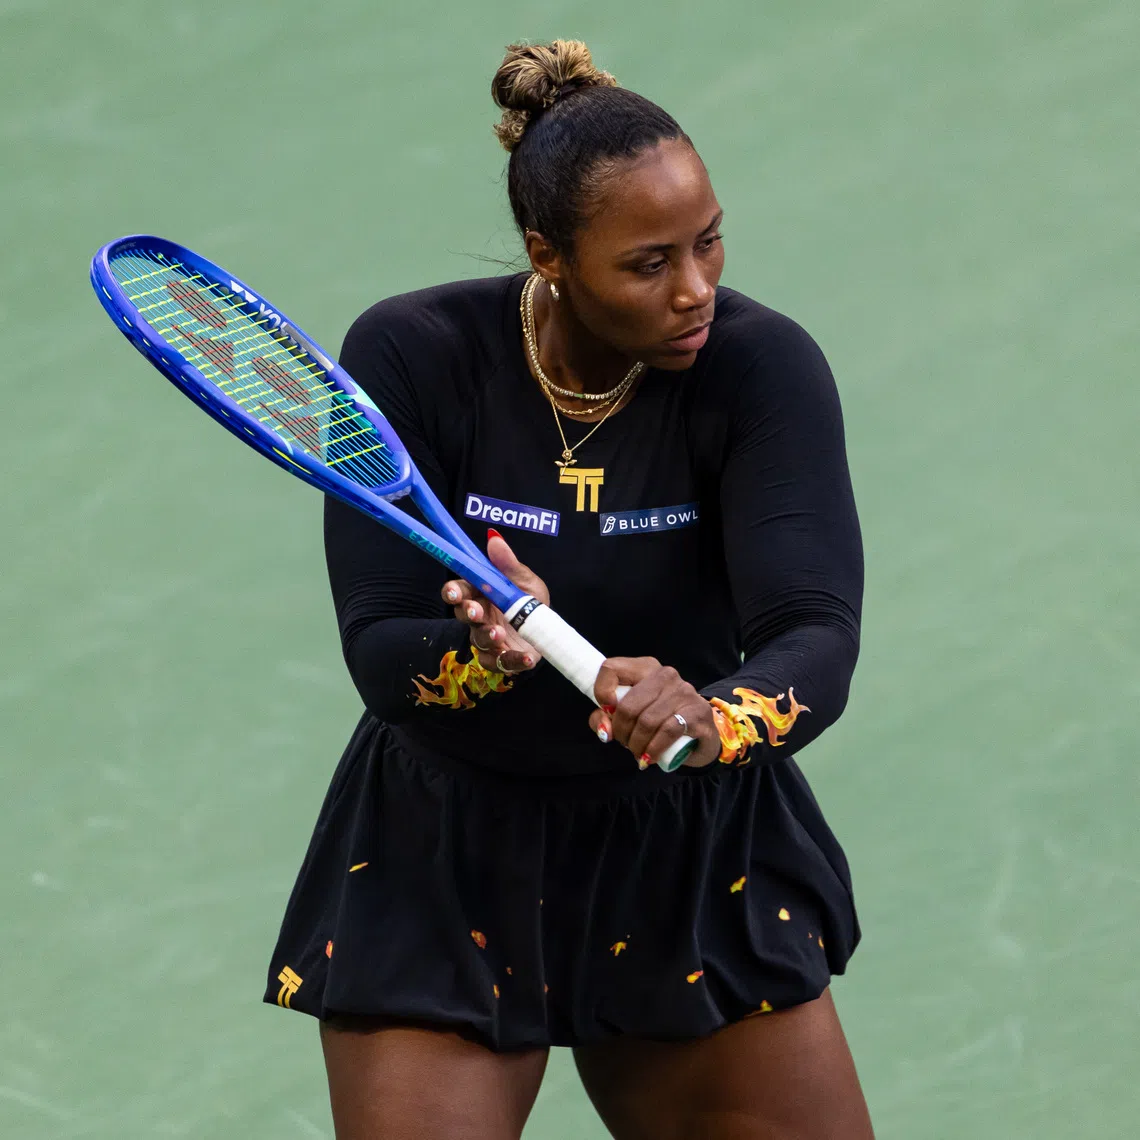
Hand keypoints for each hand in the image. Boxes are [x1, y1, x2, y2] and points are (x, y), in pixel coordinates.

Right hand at [441, 530, 549, 674]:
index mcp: (480, 594)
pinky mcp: (501, 658)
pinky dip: (513, 661)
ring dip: (487, 636)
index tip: (456, 591)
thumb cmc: (531, 601)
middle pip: (463, 615)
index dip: (453, 591)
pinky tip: (526, 658)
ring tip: (500, 633)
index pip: (458, 590)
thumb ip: (508, 564)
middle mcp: (479, 616)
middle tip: (477, 612)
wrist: (549, 629)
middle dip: (467, 613)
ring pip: (478, 639)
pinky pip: (500, 663)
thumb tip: (494, 538)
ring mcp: (488, 639)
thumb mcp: (525, 580)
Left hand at [590, 657, 720, 768]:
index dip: (601, 692)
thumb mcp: (628, 717)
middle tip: (624, 743)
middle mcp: (665, 675)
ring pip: (647, 721)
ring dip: (636, 744)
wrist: (700, 737)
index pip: (611, 668)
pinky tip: (648, 758)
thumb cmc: (658, 723)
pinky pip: (668, 731)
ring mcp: (684, 691)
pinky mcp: (698, 711)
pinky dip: (653, 749)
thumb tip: (606, 730)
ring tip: (637, 752)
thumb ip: (604, 719)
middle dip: (621, 731)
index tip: (607, 713)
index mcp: (644, 668)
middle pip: (628, 705)